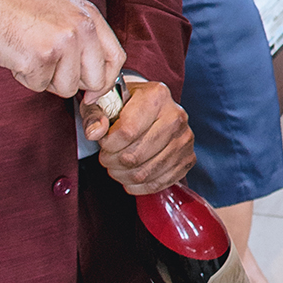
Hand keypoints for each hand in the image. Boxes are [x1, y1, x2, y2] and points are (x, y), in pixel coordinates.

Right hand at [0, 0, 124, 98]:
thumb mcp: (58, 12)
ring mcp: (63, 41)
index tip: (91, 92)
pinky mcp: (41, 57)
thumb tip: (93, 75)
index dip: (104, 81)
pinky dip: (24, 77)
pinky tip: (15, 54)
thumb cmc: (9, 8)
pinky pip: (39, 86)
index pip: (116, 58)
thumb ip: (81, 37)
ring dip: (44, 79)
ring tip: (28, 53)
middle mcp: (81, 26)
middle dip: (70, 83)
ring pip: (66, 88)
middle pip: (95, 79)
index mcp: (88, 14)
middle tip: (47, 67)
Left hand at [82, 77, 195, 193]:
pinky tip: (129, 175)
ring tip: (116, 165)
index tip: (103, 142)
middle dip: (112, 161)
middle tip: (107, 156)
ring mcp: (185, 139)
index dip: (107, 144)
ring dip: (122, 175)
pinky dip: (138, 186)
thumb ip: (94, 115)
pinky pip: (158, 183)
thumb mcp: (103, 102)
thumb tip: (95, 132)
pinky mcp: (188, 158)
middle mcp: (176, 116)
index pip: (127, 132)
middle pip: (134, 156)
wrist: (150, 107)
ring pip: (144, 173)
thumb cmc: (125, 105)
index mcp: (156, 96)